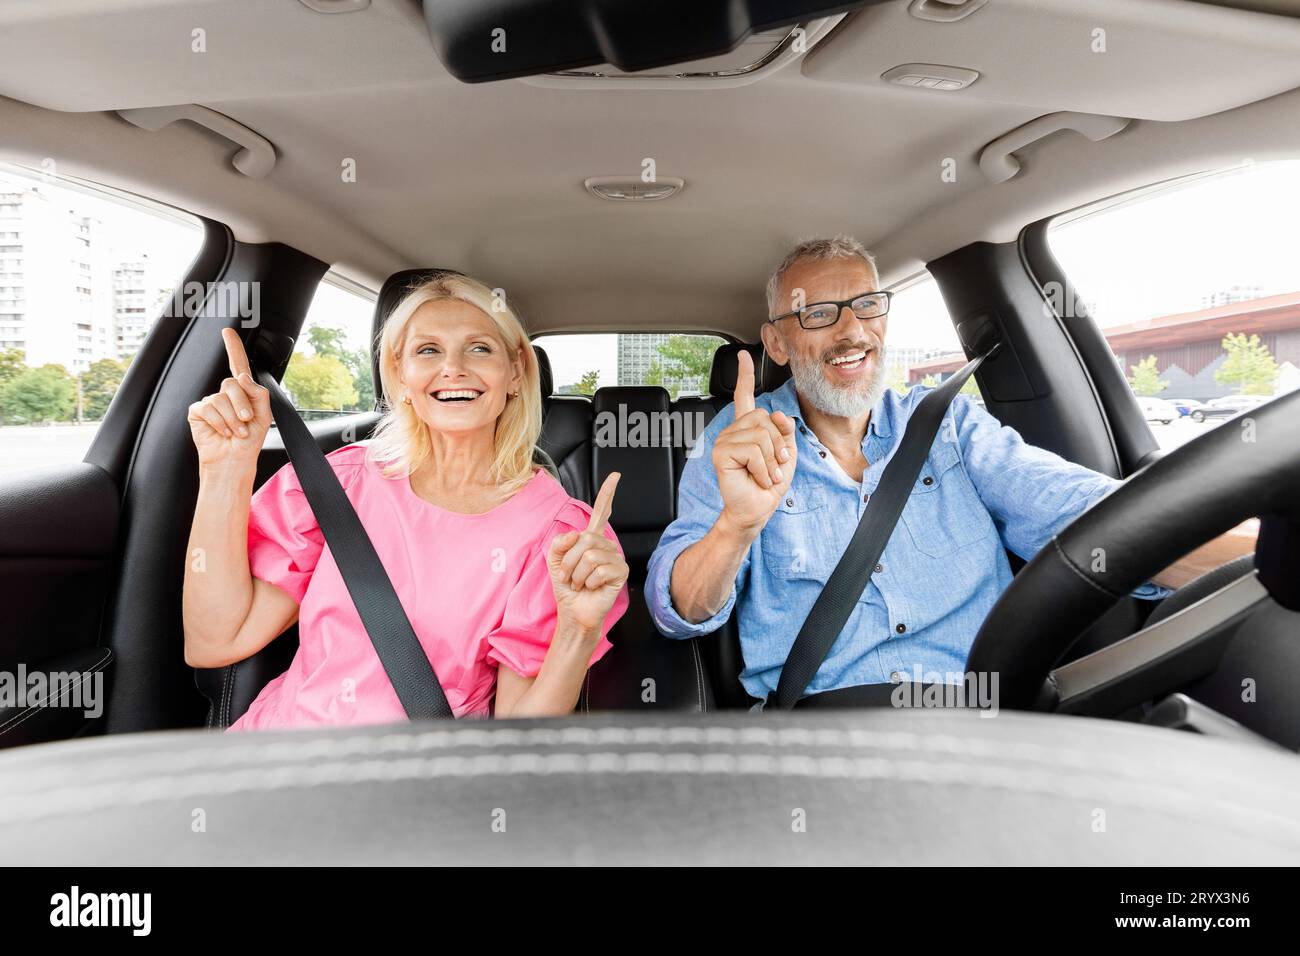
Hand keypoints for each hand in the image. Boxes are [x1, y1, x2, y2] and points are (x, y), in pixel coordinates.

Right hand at [187, 327, 272, 468]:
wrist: (234, 460)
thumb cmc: (249, 440)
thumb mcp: (263, 415)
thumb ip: (258, 393)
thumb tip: (242, 377)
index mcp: (243, 392)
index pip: (237, 365)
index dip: (232, 347)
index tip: (227, 331)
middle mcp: (225, 394)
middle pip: (231, 383)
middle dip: (242, 405)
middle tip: (245, 422)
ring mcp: (210, 401)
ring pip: (221, 399)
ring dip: (232, 419)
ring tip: (235, 432)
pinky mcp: (198, 411)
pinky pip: (208, 408)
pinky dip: (219, 423)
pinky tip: (222, 432)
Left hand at [548, 472, 629, 634]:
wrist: (573, 611)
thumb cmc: (567, 587)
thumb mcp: (555, 561)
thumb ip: (560, 543)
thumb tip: (576, 536)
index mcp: (591, 540)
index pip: (601, 513)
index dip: (607, 494)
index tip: (615, 476)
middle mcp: (605, 545)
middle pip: (585, 539)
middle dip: (569, 561)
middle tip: (570, 577)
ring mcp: (615, 558)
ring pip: (590, 556)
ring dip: (578, 574)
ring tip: (581, 583)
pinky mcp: (620, 572)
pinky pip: (599, 570)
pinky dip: (589, 582)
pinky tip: (592, 588)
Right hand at [711, 349, 796, 536]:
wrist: (757, 509)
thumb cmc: (769, 483)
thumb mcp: (786, 453)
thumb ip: (784, 431)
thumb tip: (776, 415)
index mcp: (748, 428)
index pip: (745, 396)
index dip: (745, 375)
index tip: (743, 355)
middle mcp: (734, 430)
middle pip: (765, 418)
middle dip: (778, 445)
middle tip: (774, 466)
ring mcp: (725, 439)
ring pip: (762, 435)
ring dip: (772, 461)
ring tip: (766, 475)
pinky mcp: (721, 452)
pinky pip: (753, 450)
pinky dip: (764, 469)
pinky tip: (757, 479)